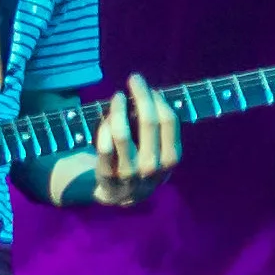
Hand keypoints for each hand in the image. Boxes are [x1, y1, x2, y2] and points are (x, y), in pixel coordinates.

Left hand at [86, 74, 181, 205]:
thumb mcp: (158, 152)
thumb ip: (158, 130)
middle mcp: (153, 168)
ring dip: (119, 110)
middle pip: (149, 124)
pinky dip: (104, 130)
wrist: (119, 196)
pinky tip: (106, 118)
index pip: (169, 122)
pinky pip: (104, 149)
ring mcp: (130, 175)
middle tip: (134, 78)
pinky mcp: (107, 179)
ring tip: (117, 97)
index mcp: (171, 159)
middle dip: (142, 96)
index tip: (149, 87)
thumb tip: (150, 93)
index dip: (159, 100)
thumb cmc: (140, 163)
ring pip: (123, 134)